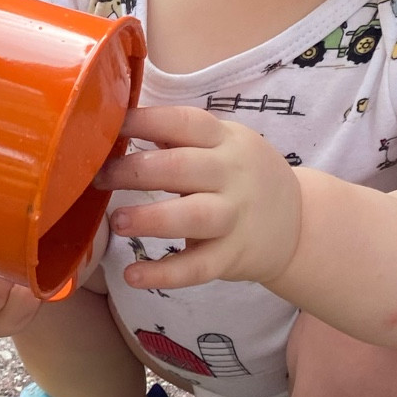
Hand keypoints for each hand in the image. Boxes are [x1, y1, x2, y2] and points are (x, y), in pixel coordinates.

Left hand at [95, 107, 301, 291]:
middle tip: (97, 178)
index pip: (184, 122)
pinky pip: (198, 267)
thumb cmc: (240, 177)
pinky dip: (164, 274)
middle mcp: (232, 175)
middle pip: (181, 168)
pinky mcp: (233, 256)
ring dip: (151, 218)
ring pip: (193, 216)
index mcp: (225, 140)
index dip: (143, 121)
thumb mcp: (222, 146)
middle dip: (134, 171)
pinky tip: (133, 275)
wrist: (298, 223)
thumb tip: (116, 125)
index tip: (106, 125)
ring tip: (116, 222)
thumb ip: (178, 138)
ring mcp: (235, 217)